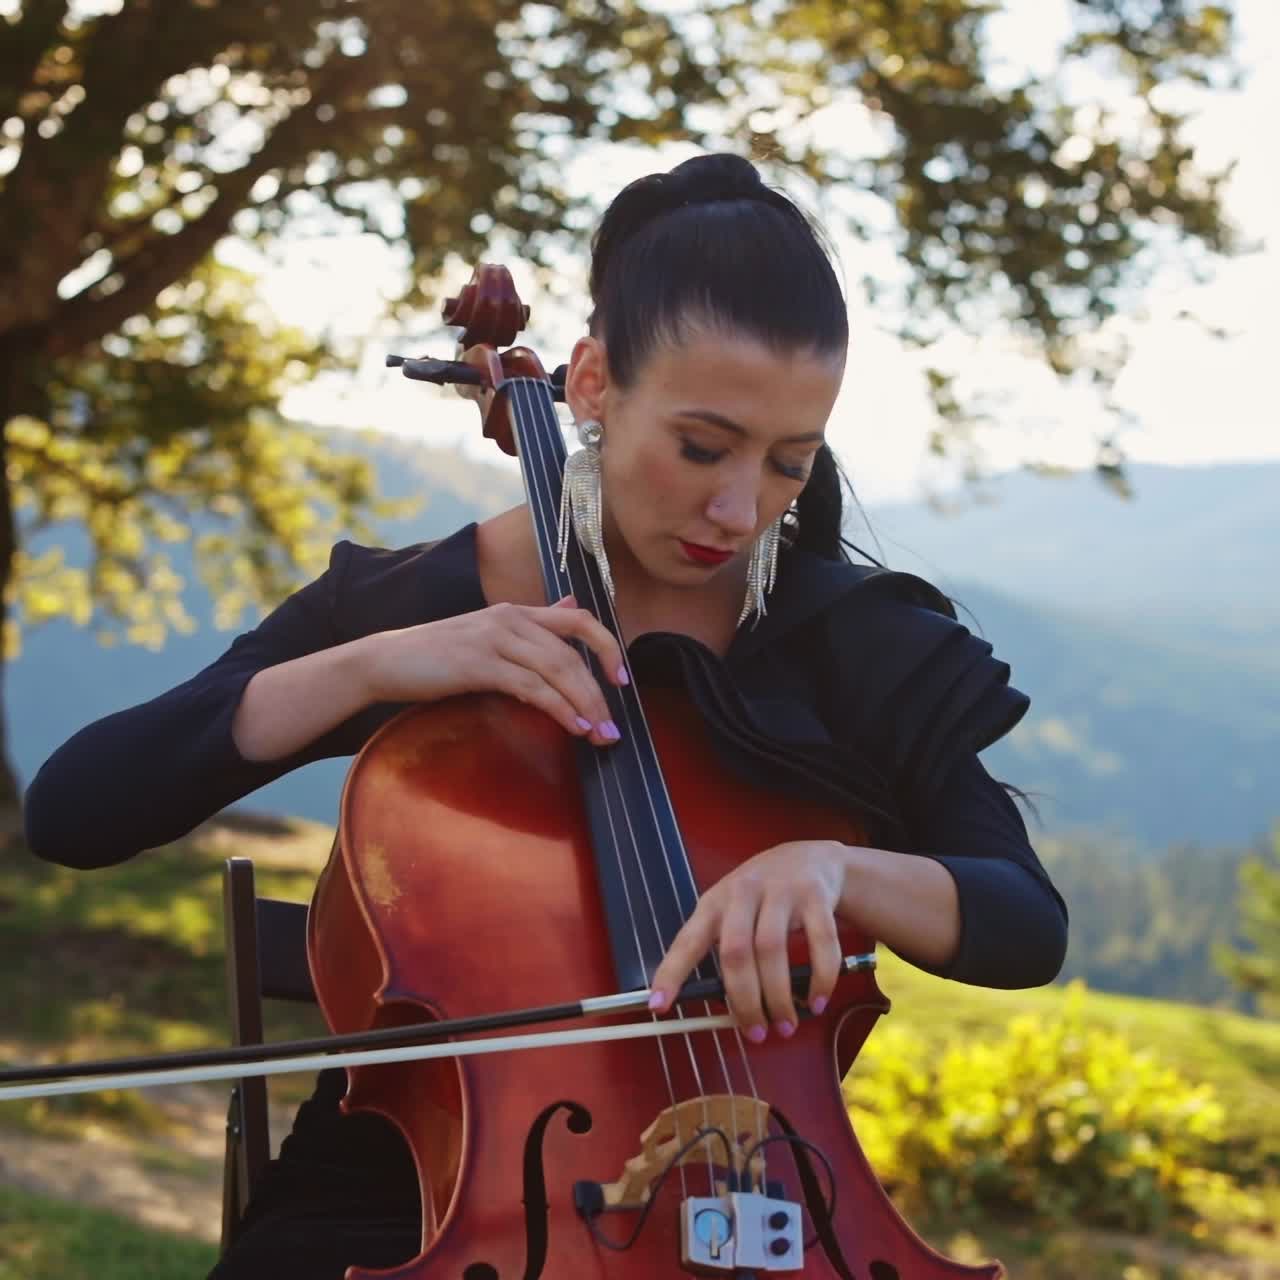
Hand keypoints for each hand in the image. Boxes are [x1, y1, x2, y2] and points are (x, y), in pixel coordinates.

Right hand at [362, 595, 627, 746]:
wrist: (385, 661)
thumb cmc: (437, 656)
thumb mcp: (489, 634)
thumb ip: (532, 626)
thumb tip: (570, 606)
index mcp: (516, 613)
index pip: (578, 620)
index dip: (607, 647)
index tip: (623, 679)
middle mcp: (510, 619)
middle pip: (572, 653)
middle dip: (599, 692)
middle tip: (614, 727)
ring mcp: (494, 639)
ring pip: (557, 670)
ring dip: (585, 704)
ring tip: (601, 734)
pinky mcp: (479, 664)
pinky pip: (531, 686)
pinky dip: (558, 707)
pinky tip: (573, 726)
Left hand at [648, 840, 848, 1039]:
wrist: (811, 858)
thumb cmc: (764, 896)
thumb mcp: (734, 912)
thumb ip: (727, 951)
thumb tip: (728, 1011)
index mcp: (715, 903)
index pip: (688, 940)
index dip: (672, 973)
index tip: (659, 1005)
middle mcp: (744, 893)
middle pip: (735, 951)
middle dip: (744, 1000)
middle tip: (756, 1033)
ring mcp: (781, 891)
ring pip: (772, 949)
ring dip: (779, 996)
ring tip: (785, 1025)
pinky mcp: (815, 895)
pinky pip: (820, 942)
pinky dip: (820, 978)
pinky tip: (817, 1001)